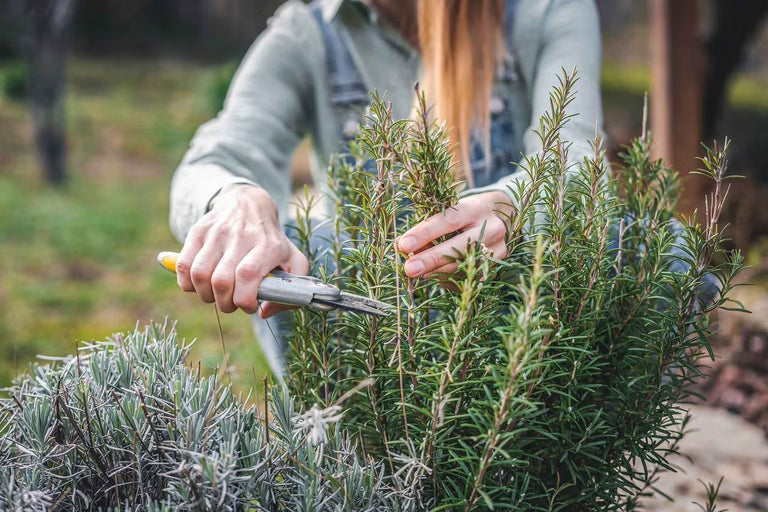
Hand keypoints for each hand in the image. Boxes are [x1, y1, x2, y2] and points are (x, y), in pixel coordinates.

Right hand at [175, 184, 308, 317]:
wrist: (249, 204)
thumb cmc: (272, 242)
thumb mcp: (294, 261)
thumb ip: (289, 293)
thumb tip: (264, 312)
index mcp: (268, 246)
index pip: (248, 275)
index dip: (245, 299)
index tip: (249, 305)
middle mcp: (241, 237)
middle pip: (221, 281)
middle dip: (225, 303)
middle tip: (231, 302)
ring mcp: (217, 233)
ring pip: (200, 274)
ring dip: (206, 295)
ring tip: (216, 294)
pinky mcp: (198, 232)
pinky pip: (184, 265)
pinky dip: (187, 283)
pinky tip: (200, 284)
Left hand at [396, 191, 512, 277]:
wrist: (502, 216)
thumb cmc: (466, 213)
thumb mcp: (450, 211)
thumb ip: (428, 226)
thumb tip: (401, 247)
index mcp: (476, 208)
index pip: (448, 221)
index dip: (425, 234)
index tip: (403, 245)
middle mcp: (491, 228)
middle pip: (459, 247)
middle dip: (431, 259)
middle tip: (409, 269)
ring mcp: (498, 248)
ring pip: (463, 266)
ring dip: (436, 272)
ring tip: (417, 273)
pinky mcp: (497, 265)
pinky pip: (469, 277)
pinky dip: (448, 279)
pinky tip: (435, 276)